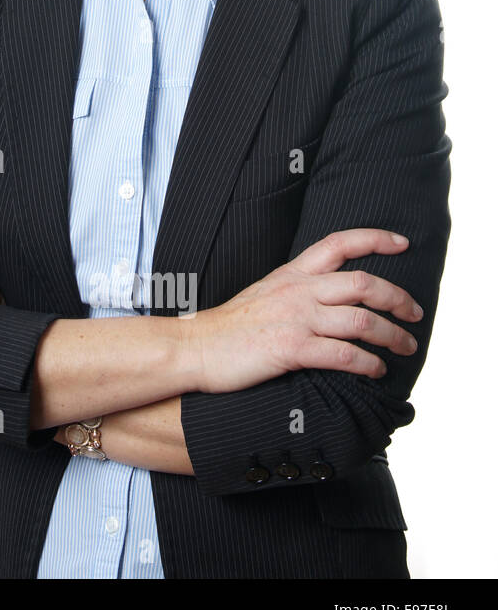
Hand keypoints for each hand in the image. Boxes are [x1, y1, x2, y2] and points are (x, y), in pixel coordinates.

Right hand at [191, 228, 421, 393]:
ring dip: (393, 335)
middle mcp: (297, 291)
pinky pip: (344, 355)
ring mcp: (295, 319)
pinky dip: (368, 363)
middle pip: (362, 282)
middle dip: (398, 297)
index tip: (402, 243)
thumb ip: (296, 291)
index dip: (374, 239)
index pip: (338, 243)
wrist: (194, 347)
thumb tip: (330, 300)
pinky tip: (376, 370)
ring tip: (405, 347)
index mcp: (290, 274)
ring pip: (362, 320)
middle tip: (414, 312)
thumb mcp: (264, 294)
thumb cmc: (228, 328)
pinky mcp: (291, 349)